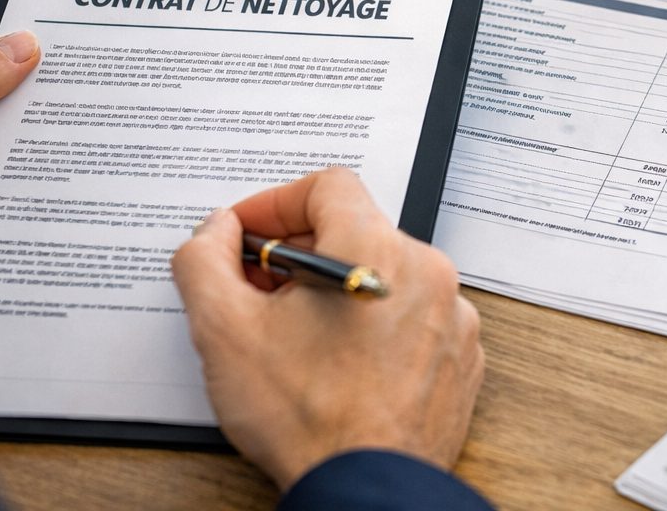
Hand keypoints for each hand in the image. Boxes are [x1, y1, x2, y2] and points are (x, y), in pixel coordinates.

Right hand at [172, 168, 483, 490]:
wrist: (365, 488)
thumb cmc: (306, 418)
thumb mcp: (223, 330)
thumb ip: (205, 259)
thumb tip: (217, 231)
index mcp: (374, 249)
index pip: (327, 186)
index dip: (277, 204)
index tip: (249, 235)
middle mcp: (425, 271)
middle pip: (356, 231)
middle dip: (301, 255)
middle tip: (261, 292)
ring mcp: (450, 315)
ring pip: (386, 275)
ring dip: (340, 292)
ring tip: (301, 337)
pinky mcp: (460, 354)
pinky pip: (414, 317)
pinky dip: (377, 327)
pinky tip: (342, 362)